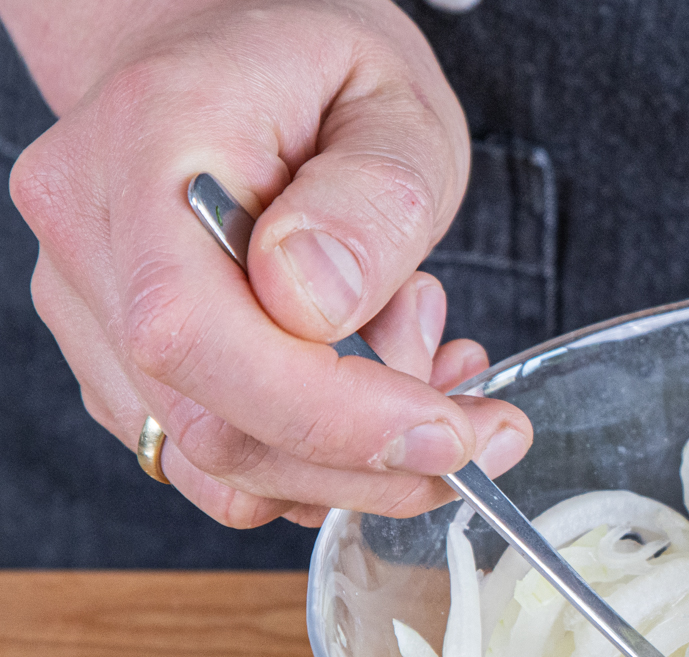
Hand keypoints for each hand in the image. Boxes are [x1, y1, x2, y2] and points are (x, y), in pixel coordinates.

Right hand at [7, 0, 528, 527]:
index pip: (197, 333)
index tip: (454, 435)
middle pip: (211, 426)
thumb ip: (372, 201)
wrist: (220, 49)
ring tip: (437, 376)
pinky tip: (387, 388)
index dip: (333, 418)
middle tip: (486, 434)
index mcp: (145, 147)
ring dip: (356, 465)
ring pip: (218, 463)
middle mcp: (91, 236)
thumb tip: (314, 307)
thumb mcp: (396, 107)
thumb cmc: (310, 67)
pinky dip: (321, 457)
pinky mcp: (120, 362)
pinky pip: (220, 456)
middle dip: (371, 464)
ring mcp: (91, 308)